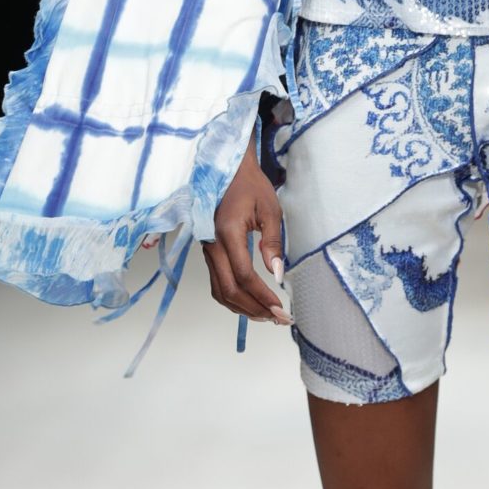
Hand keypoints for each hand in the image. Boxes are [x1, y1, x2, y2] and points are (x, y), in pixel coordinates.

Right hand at [202, 144, 291, 325]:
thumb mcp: (270, 209)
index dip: (262, 296)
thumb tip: (278, 274)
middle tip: (279, 319)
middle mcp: (212, 245)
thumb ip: (272, 243)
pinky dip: (232, 298)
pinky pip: (217, 283)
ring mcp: (207, 249)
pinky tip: (251, 303)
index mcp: (227, 233)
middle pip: (229, 290)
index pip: (243, 275)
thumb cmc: (250, 185)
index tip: (281, 308)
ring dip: (242, 308)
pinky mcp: (209, 251)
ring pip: (219, 291)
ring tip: (267, 316)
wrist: (227, 169)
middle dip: (255, 309)